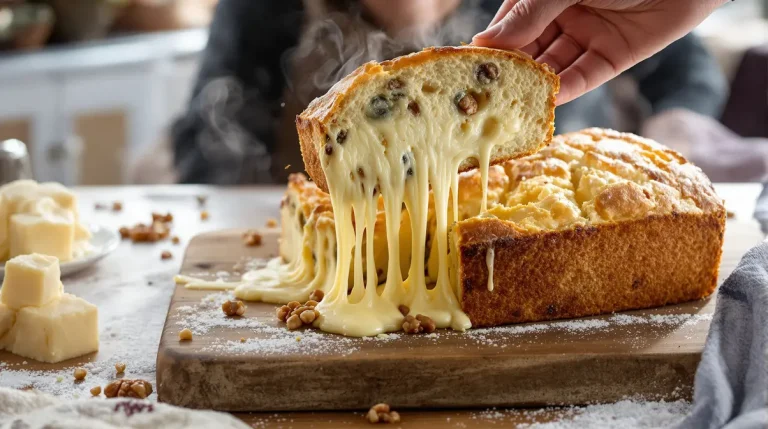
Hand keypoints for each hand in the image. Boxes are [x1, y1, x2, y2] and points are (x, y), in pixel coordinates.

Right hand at [473, 0, 726, 104]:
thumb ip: (528, 14)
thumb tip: (486, 42)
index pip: (509, 24)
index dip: (491, 46)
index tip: (469, 69)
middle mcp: (561, 15)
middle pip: (529, 50)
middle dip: (511, 72)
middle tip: (488, 98)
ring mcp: (586, 36)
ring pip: (553, 66)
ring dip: (536, 85)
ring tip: (514, 105)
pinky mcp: (613, 57)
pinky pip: (584, 76)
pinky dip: (567, 89)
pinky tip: (549, 100)